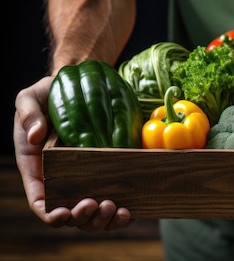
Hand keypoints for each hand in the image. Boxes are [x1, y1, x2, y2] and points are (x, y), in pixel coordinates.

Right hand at [13, 76, 134, 230]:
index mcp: (38, 170)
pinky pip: (114, 201)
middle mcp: (62, 181)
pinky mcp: (108, 174)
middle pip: (71, 215)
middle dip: (84, 217)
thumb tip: (34, 137)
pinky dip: (121, 213)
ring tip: (118, 209)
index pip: (41, 202)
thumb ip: (28, 114)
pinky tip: (132, 211)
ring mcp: (86, 180)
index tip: (64, 213)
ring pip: (93, 215)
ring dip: (105, 220)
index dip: (51, 214)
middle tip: (98, 203)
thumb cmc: (49, 95)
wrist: (78, 85)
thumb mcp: (31, 98)